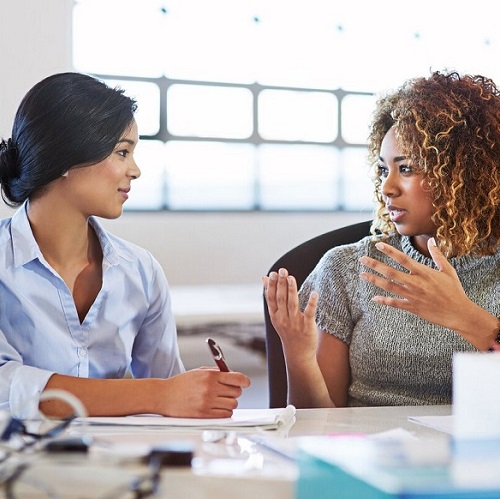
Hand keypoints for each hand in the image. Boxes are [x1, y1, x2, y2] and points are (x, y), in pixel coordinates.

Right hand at [160, 368, 250, 417]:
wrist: (164, 396)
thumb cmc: (181, 383)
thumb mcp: (199, 372)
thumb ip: (216, 372)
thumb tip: (233, 376)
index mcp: (210, 376)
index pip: (237, 378)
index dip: (244, 381)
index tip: (246, 383)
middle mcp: (210, 389)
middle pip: (237, 392)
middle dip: (234, 391)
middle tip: (227, 391)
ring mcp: (207, 403)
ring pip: (233, 404)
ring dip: (229, 402)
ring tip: (220, 400)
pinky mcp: (204, 415)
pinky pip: (225, 415)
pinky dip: (224, 412)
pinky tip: (217, 408)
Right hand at [263, 268, 318, 361]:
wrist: (298, 354)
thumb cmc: (287, 330)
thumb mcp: (276, 315)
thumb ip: (271, 296)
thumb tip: (263, 278)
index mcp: (275, 315)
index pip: (271, 298)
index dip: (271, 286)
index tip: (272, 273)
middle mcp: (283, 318)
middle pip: (281, 299)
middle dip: (281, 284)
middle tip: (282, 270)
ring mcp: (295, 323)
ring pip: (292, 304)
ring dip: (291, 290)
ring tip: (291, 277)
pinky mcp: (307, 327)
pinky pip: (309, 313)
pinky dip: (311, 303)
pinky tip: (314, 293)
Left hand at [359, 238, 493, 344]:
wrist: (459, 313)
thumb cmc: (454, 291)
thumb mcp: (448, 270)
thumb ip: (437, 255)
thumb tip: (431, 240)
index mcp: (424, 272)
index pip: (403, 259)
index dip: (389, 251)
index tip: (378, 245)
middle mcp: (416, 283)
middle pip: (390, 272)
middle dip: (374, 265)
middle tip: (362, 259)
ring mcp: (412, 296)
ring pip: (389, 287)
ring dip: (374, 280)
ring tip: (362, 275)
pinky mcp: (412, 307)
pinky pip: (394, 303)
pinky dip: (383, 301)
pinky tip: (374, 298)